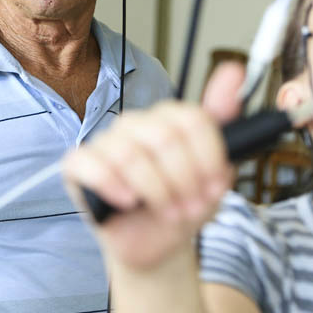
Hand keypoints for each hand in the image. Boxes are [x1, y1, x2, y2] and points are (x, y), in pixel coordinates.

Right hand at [63, 62, 244, 270]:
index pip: (193, 119)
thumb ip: (225, 123)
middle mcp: (137, 123)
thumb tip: (233, 70)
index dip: (208, 157)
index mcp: (170, 119)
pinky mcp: (78, 165)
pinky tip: (129, 202)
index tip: (215, 185)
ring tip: (169, 212)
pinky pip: (90, 164)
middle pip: (165, 137)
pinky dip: (113, 186)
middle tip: (192, 206)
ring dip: (157, 192)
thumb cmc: (183, 203)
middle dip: (184, 180)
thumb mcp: (215, 171)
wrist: (157, 243)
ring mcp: (106, 142)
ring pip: (131, 154)